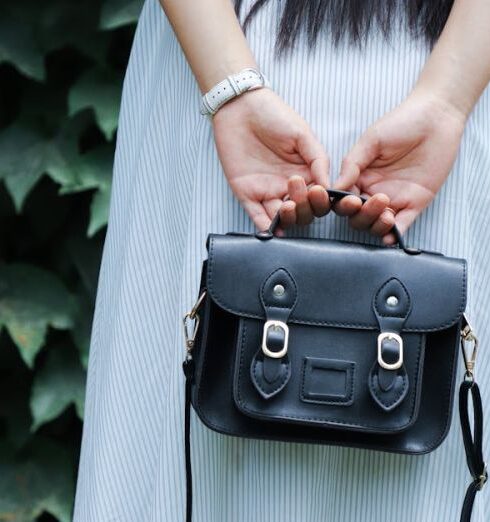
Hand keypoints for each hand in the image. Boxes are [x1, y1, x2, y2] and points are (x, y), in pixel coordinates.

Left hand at [212, 88, 330, 232]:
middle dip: (305, 208)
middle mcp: (288, 187)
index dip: (321, 200)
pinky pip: (257, 215)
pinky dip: (265, 226)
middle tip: (301, 192)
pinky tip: (274, 230)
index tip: (319, 191)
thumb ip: (318, 160)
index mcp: (305, 173)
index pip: (318, 198)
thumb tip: (329, 187)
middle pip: (303, 212)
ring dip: (288, 219)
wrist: (240, 107)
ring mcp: (267, 192)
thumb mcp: (302, 134)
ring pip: (283, 218)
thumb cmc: (273, 115)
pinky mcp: (247, 193)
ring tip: (288, 207)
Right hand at [333, 91, 465, 243]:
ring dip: (376, 225)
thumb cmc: (402, 123)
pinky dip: (394, 234)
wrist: (436, 117)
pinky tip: (390, 236)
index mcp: (360, 177)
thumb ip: (352, 164)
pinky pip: (402, 225)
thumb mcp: (371, 141)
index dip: (343, 205)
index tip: (350, 200)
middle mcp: (374, 191)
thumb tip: (335, 187)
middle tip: (372, 201)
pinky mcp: (415, 203)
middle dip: (361, 215)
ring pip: (377, 224)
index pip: (344, 200)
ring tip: (386, 213)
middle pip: (358, 217)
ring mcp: (395, 199)